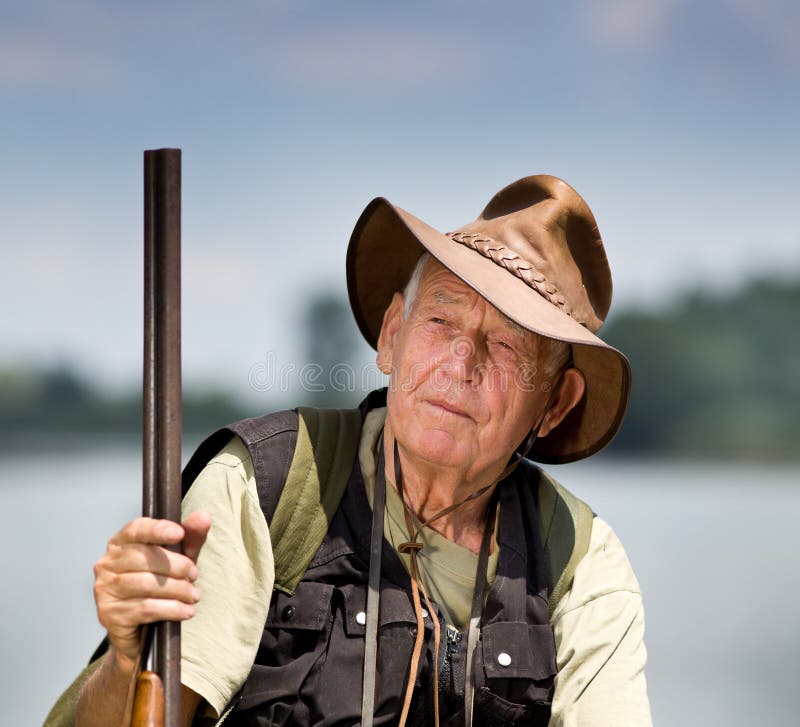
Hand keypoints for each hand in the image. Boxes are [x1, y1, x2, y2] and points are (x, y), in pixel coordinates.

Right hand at [93, 511, 211, 668]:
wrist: (140, 630)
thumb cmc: (159, 584)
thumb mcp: (178, 558)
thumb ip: (190, 538)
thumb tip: (203, 516)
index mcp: (121, 543)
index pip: (136, 529)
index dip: (158, 529)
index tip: (179, 533)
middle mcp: (106, 563)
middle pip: (144, 558)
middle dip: (177, 566)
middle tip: (195, 575)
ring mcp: (104, 589)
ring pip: (147, 584)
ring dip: (178, 589)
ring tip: (195, 595)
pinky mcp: (109, 614)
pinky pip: (146, 608)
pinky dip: (171, 609)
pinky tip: (186, 611)